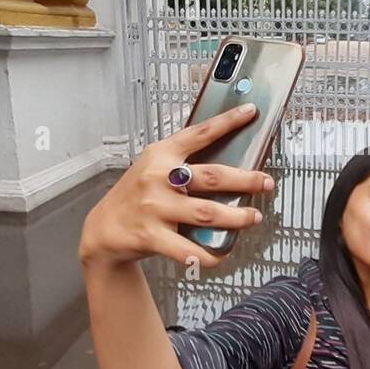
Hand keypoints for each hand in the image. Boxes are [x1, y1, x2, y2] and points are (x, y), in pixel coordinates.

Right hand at [78, 103, 274, 269]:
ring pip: (206, 213)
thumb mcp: (152, 168)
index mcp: (161, 154)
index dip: (227, 122)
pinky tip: (220, 255)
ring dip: (236, 217)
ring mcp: (154, 207)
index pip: (199, 133)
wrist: (103, 229)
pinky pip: (187, 249)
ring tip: (253, 217)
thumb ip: (182, 163)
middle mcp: (158, 178)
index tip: (249, 112)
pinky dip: (207, 255)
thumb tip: (229, 165)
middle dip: (246, 180)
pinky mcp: (150, 235)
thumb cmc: (135, 196)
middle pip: (212, 176)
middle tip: (266, 183)